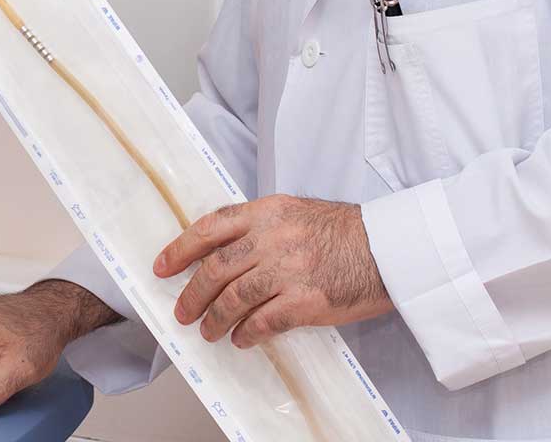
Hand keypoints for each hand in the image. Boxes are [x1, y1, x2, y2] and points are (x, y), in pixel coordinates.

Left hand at [155, 194, 391, 348]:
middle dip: (193, 293)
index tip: (162, 267)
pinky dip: (247, 333)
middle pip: (216, 267)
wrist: (388, 249)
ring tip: (209, 331)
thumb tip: (223, 253)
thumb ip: (260, 227)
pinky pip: (264, 322)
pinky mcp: (306, 300)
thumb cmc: (344, 233)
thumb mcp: (296, 213)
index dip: (180, 248)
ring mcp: (290, 269)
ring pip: (234, 297)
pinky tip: (242, 339)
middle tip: (183, 311)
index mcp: (267, 212)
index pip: (210, 227)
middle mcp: (274, 237)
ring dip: (216, 319)